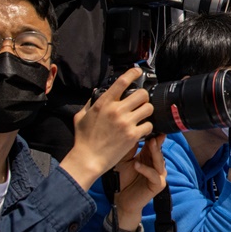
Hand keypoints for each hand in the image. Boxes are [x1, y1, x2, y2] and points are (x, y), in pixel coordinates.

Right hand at [59, 68, 154, 189]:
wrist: (88, 160)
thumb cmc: (83, 140)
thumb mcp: (81, 116)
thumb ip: (90, 103)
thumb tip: (97, 93)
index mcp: (104, 103)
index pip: (122, 81)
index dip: (133, 73)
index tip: (138, 71)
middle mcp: (116, 110)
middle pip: (142, 94)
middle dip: (143, 97)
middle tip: (140, 103)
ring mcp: (126, 123)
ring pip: (149, 108)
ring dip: (147, 111)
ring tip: (141, 116)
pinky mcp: (133, 135)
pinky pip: (149, 125)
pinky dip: (147, 127)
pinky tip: (141, 130)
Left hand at [112, 134, 166, 230]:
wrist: (121, 200)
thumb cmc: (122, 180)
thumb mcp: (124, 161)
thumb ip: (129, 149)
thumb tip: (131, 131)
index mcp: (149, 157)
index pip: (153, 143)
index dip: (152, 135)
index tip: (149, 124)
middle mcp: (156, 164)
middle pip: (158, 150)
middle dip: (156, 140)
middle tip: (153, 131)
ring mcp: (159, 174)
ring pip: (159, 161)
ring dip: (154, 152)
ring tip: (149, 143)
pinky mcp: (158, 184)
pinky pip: (154, 175)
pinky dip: (145, 169)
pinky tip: (137, 164)